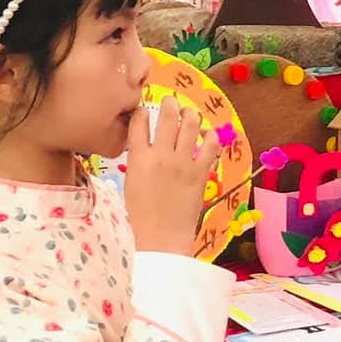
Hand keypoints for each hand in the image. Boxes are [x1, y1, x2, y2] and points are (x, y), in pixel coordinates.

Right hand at [123, 98, 218, 257]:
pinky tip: (207, 136)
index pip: (139, 121)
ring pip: (190, 123)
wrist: (160, 239)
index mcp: (139, 158)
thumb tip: (145, 145)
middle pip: (168, 115)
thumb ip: (138, 160)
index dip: (142, 110)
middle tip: (171, 102)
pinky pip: (210, 145)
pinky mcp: (200, 173)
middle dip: (170, 103)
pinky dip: (210, 136)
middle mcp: (162, 155)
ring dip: (190, 114)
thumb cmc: (139, 216)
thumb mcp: (130, 183)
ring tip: (189, 114)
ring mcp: (183, 163)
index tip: (145, 110)